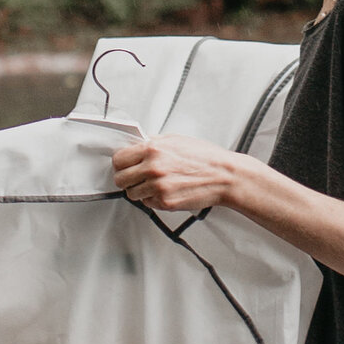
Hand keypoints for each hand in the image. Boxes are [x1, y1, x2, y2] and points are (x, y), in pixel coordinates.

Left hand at [108, 132, 234, 218]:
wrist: (224, 176)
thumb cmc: (205, 157)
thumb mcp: (177, 140)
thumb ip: (154, 142)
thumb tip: (137, 145)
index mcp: (153, 149)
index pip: (118, 159)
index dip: (121, 163)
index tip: (126, 165)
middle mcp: (153, 168)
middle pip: (120, 179)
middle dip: (126, 178)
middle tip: (136, 177)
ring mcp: (158, 187)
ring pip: (131, 194)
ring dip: (139, 190)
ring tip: (154, 184)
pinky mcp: (165, 203)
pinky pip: (147, 203)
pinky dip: (153, 199)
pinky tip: (166, 191)